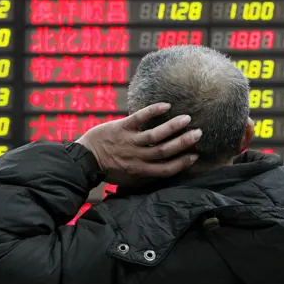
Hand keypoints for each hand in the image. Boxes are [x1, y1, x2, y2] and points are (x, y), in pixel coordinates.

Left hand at [76, 103, 201, 184]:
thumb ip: (146, 174)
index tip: (195, 155)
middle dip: (183, 143)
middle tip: (198, 133)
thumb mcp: (129, 178)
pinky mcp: (121, 127)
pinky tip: (166, 105)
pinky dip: (153, 111)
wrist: (85, 159)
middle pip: (165, 151)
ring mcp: (129, 142)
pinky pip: (139, 118)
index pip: (166, 169)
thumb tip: (166, 170)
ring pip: (155, 135)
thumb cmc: (109, 169)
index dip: (182, 163)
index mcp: (140, 171)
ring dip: (173, 127)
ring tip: (187, 119)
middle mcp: (137, 157)